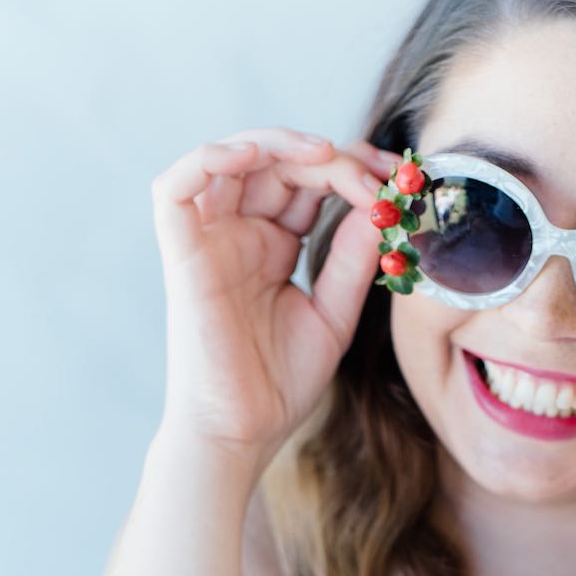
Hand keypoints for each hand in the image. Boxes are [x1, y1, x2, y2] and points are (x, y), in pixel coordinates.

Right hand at [149, 125, 399, 473]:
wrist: (243, 433)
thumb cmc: (280, 384)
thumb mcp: (335, 313)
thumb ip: (354, 260)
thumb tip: (381, 207)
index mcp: (272, 245)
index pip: (308, 182)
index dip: (352, 169)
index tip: (400, 180)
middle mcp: (238, 234)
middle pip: (276, 162)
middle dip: (331, 156)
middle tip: (378, 172)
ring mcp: (208, 241)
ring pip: (229, 159)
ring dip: (278, 142)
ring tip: (327, 155)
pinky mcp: (181, 255)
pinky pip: (175, 189)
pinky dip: (209, 158)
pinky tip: (254, 154)